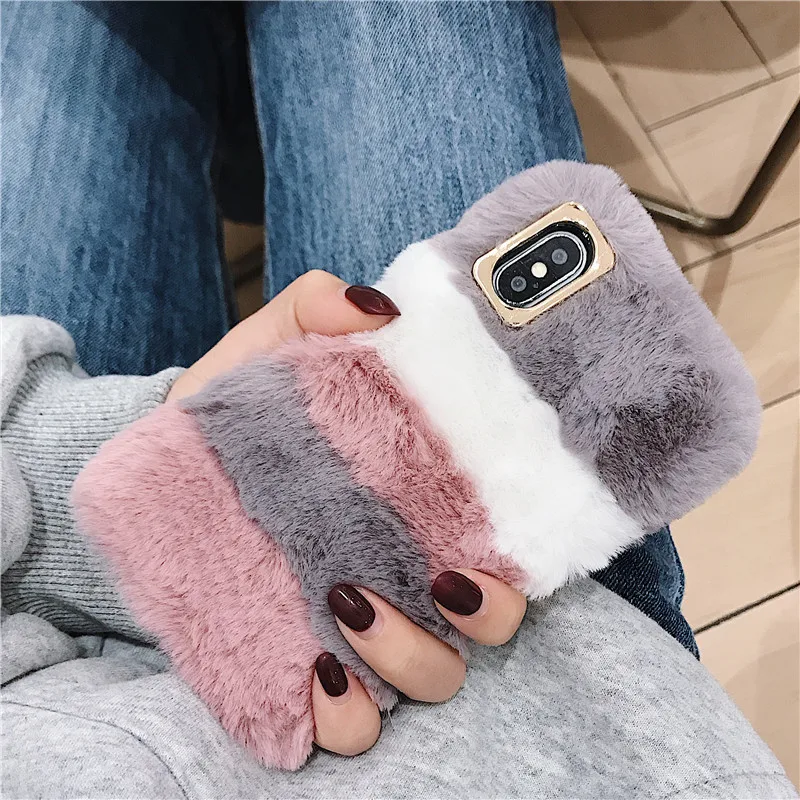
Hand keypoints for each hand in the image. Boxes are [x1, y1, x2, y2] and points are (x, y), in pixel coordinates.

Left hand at [168, 270, 526, 755]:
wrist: (158, 467)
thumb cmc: (235, 407)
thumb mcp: (272, 345)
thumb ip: (319, 310)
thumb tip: (377, 312)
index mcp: (419, 504)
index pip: (501, 546)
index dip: (518, 562)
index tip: (493, 549)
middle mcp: (404, 572)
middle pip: (487, 627)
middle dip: (485, 616)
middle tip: (436, 578)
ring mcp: (358, 630)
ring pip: (430, 677)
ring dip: (408, 657)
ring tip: (346, 604)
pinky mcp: (299, 671)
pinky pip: (349, 725)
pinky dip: (348, 717)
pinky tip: (319, 676)